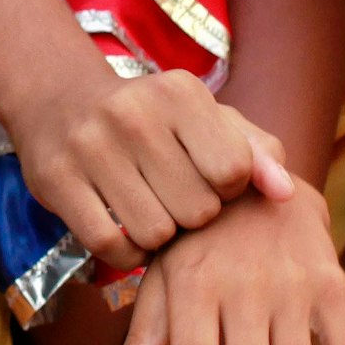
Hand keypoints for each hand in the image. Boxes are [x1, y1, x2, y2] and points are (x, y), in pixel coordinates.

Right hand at [19, 63, 292, 265]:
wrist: (60, 100)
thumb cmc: (152, 119)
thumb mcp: (205, 118)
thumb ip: (256, 152)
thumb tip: (286, 194)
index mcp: (180, 92)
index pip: (233, 171)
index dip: (227, 189)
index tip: (207, 178)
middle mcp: (134, 114)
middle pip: (197, 211)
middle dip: (193, 216)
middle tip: (174, 197)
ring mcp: (91, 147)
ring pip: (156, 234)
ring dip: (160, 236)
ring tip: (150, 210)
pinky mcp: (57, 181)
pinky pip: (112, 247)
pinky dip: (125, 251)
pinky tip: (125, 229)